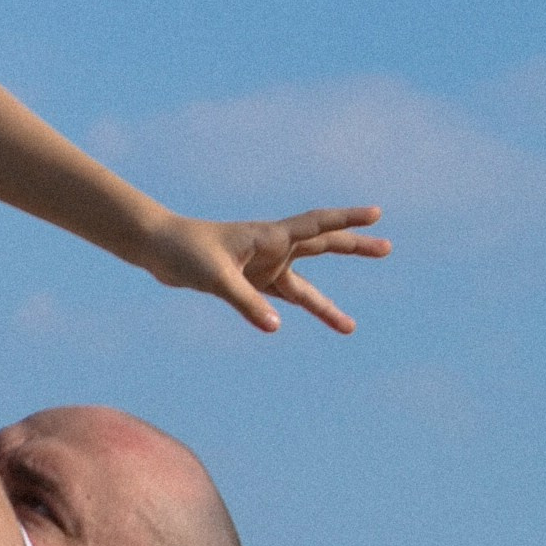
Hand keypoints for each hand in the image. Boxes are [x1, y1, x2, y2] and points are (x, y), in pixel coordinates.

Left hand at [139, 206, 390, 334]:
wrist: (158, 248)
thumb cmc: (185, 251)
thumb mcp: (216, 277)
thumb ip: (245, 302)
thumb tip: (275, 327)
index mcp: (269, 237)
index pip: (317, 225)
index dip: (347, 219)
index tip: (376, 214)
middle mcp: (272, 250)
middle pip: (323, 247)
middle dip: (355, 247)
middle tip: (387, 249)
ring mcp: (262, 267)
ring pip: (304, 287)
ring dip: (325, 307)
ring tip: (350, 329)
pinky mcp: (249, 283)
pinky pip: (280, 301)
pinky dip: (294, 312)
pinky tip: (303, 331)